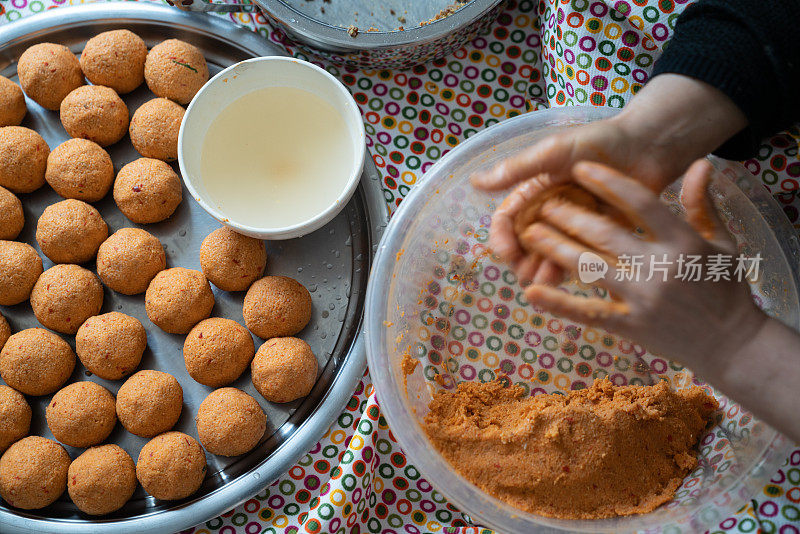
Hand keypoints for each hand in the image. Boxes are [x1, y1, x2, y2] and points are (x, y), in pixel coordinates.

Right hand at [471, 117, 677, 285]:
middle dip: (522, 260)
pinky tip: (569, 276)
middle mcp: (550, 212)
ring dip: (543, 269)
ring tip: (545, 279)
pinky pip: (581, 257)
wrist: (649, 145)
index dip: (502, 237)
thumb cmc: (599, 141)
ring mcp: (574, 226)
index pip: (507, 220)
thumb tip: (475, 181)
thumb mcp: (553, 152)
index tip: (506, 251)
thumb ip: (516, 170)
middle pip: (525, 244)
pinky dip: (572, 268)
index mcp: (534, 192)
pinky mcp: (599, 237)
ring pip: (551, 255)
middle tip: (525, 273)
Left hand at [519, 159, 765, 374]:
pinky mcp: (630, 326)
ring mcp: (642, 299)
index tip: (580, 168)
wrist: (732, 345)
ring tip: (530, 233)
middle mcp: (660, 268)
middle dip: (569, 215)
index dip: (608, 182)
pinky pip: (588, 312)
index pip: (641, 203)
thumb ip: (702, 204)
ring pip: (590, 268)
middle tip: (544, 201)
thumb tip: (700, 162)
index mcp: (683, 242)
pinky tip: (531, 292)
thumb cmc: (725, 288)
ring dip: (555, 249)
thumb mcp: (722, 242)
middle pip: (605, 234)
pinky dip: (558, 303)